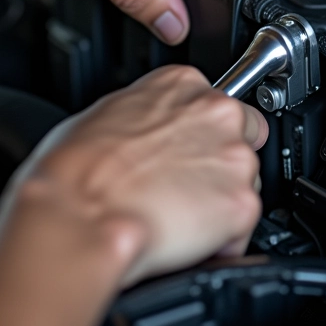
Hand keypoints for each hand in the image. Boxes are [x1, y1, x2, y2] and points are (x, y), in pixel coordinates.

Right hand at [16, 65, 267, 285]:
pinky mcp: (242, 203)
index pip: (215, 101)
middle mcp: (217, 113)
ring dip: (222, 201)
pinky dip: (222, 240)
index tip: (190, 149)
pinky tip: (186, 240)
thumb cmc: (79, 171)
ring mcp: (234, 157)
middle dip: (221, 163)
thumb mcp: (107, 115)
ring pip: (247, 182)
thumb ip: (149, 115)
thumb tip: (153, 132)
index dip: (201, 133)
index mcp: (182, 84)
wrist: (79, 215)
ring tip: (178, 217)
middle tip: (186, 186)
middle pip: (243, 137)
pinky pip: (241, 227)